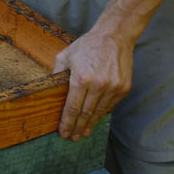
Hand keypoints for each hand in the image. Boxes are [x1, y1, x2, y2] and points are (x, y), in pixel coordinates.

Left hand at [52, 26, 134, 140]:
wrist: (115, 36)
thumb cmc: (88, 45)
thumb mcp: (66, 56)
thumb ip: (57, 74)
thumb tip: (50, 91)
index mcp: (81, 78)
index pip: (72, 108)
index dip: (67, 123)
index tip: (63, 133)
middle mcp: (98, 85)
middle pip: (85, 114)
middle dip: (77, 128)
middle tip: (72, 138)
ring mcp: (113, 88)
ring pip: (99, 113)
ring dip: (90, 124)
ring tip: (83, 132)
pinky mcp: (123, 88)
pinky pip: (110, 106)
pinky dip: (102, 114)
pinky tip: (95, 118)